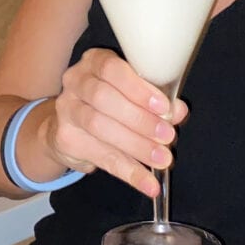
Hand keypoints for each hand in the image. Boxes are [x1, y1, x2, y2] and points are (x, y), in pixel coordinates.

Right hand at [47, 48, 188, 198]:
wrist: (66, 125)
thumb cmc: (109, 102)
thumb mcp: (131, 93)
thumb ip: (155, 100)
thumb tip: (178, 111)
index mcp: (95, 61)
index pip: (112, 69)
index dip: (138, 88)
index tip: (163, 108)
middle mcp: (76, 81)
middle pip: (104, 98)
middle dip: (140, 120)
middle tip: (168, 136)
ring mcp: (67, 109)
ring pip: (100, 127)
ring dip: (136, 146)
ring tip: (162, 159)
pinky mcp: (66, 139)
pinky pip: (101, 157)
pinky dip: (128, 172)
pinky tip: (147, 183)